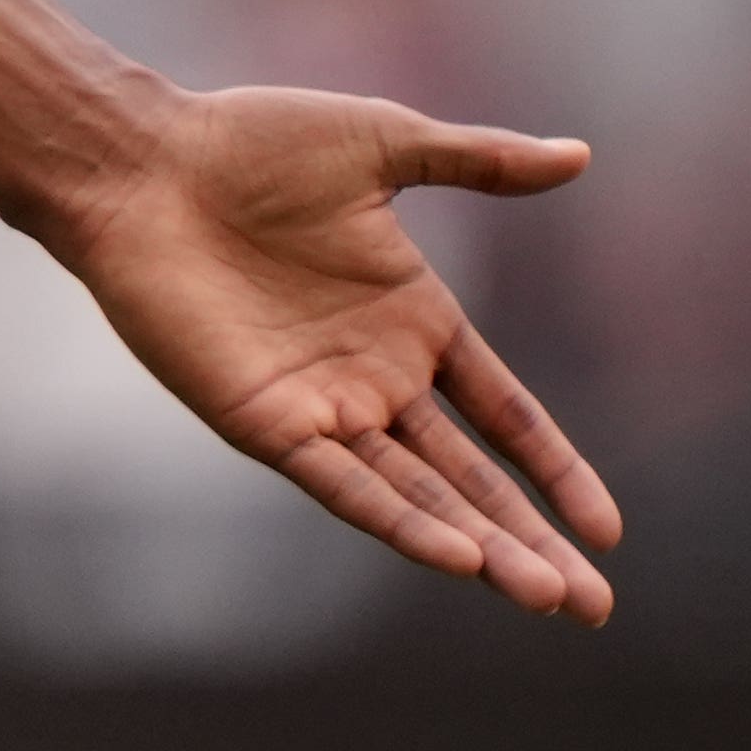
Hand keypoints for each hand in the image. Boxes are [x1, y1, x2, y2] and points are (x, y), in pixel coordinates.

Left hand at [37, 89, 624, 622]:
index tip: (607, 530)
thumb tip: (581, 155)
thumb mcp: (383, 143)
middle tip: (593, 609)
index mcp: (414, 322)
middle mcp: (375, 377)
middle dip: (533, 542)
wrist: (143, 160)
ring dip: (482, 548)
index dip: (555, 471)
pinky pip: (342, 483)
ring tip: (544, 598)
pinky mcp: (264, 419)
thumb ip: (480, 161)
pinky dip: (398, 519)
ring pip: (418, 496)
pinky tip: (456, 558)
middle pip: (472, 479)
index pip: (506, 417)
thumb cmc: (248, 141)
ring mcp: (321, 404)